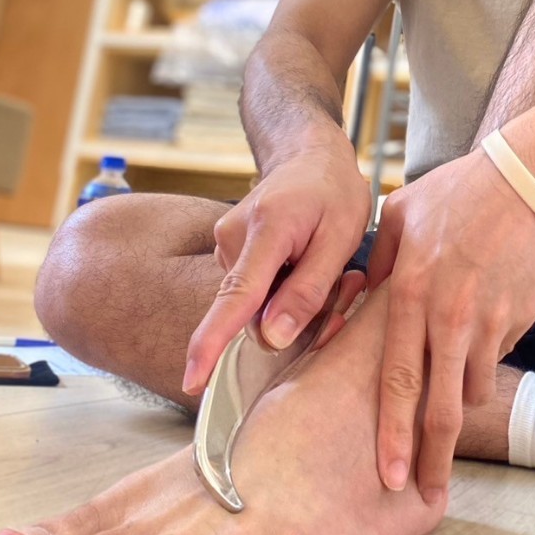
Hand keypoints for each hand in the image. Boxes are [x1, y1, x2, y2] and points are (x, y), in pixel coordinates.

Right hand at [184, 141, 371, 393]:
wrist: (311, 156)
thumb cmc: (333, 193)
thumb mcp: (340, 238)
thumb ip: (307, 290)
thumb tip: (271, 338)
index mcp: (266, 230)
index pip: (235, 297)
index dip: (213, 342)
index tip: (192, 378)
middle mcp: (233, 238)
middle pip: (253, 311)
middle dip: (294, 318)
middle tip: (342, 290)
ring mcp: (226, 243)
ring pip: (256, 304)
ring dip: (291, 301)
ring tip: (325, 269)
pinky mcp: (228, 250)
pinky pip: (254, 290)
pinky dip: (281, 289)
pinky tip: (305, 265)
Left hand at [366, 148, 534, 503]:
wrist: (529, 180)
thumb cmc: (459, 191)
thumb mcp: (401, 214)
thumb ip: (379, 262)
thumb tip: (365, 295)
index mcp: (412, 292)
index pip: (397, 380)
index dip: (392, 433)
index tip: (387, 472)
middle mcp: (449, 315)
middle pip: (440, 405)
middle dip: (430, 457)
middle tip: (423, 492)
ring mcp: (490, 320)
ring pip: (474, 386)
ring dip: (462, 397)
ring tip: (456, 387)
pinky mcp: (519, 318)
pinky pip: (498, 354)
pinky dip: (486, 357)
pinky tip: (483, 330)